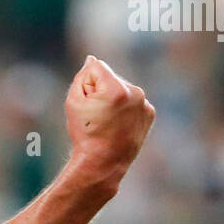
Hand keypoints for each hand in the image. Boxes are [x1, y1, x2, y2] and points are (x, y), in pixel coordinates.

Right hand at [64, 56, 154, 190]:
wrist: (104, 163)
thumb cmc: (85, 133)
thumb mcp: (73, 102)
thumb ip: (82, 77)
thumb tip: (92, 61)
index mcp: (117, 89)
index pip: (96, 67)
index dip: (86, 84)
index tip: (87, 104)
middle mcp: (135, 93)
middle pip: (110, 77)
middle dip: (100, 90)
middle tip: (95, 116)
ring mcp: (145, 103)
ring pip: (122, 89)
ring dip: (113, 98)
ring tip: (106, 122)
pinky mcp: (150, 113)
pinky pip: (132, 101)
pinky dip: (124, 109)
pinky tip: (117, 125)